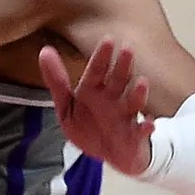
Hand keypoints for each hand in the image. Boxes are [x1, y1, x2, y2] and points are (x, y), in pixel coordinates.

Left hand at [40, 38, 153, 176]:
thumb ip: (56, 81)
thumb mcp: (66, 105)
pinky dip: (146, 129)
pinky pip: (141, 133)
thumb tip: (44, 50)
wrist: (108, 155)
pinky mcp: (134, 137)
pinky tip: (150, 124)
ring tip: (142, 82)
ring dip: (137, 94)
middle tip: (128, 49)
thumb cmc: (88, 125)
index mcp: (93, 91)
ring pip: (133, 103)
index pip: (96, 71)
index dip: (101, 57)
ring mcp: (125, 118)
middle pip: (117, 81)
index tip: (108, 40)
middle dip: (122, 67)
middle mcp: (112, 100)